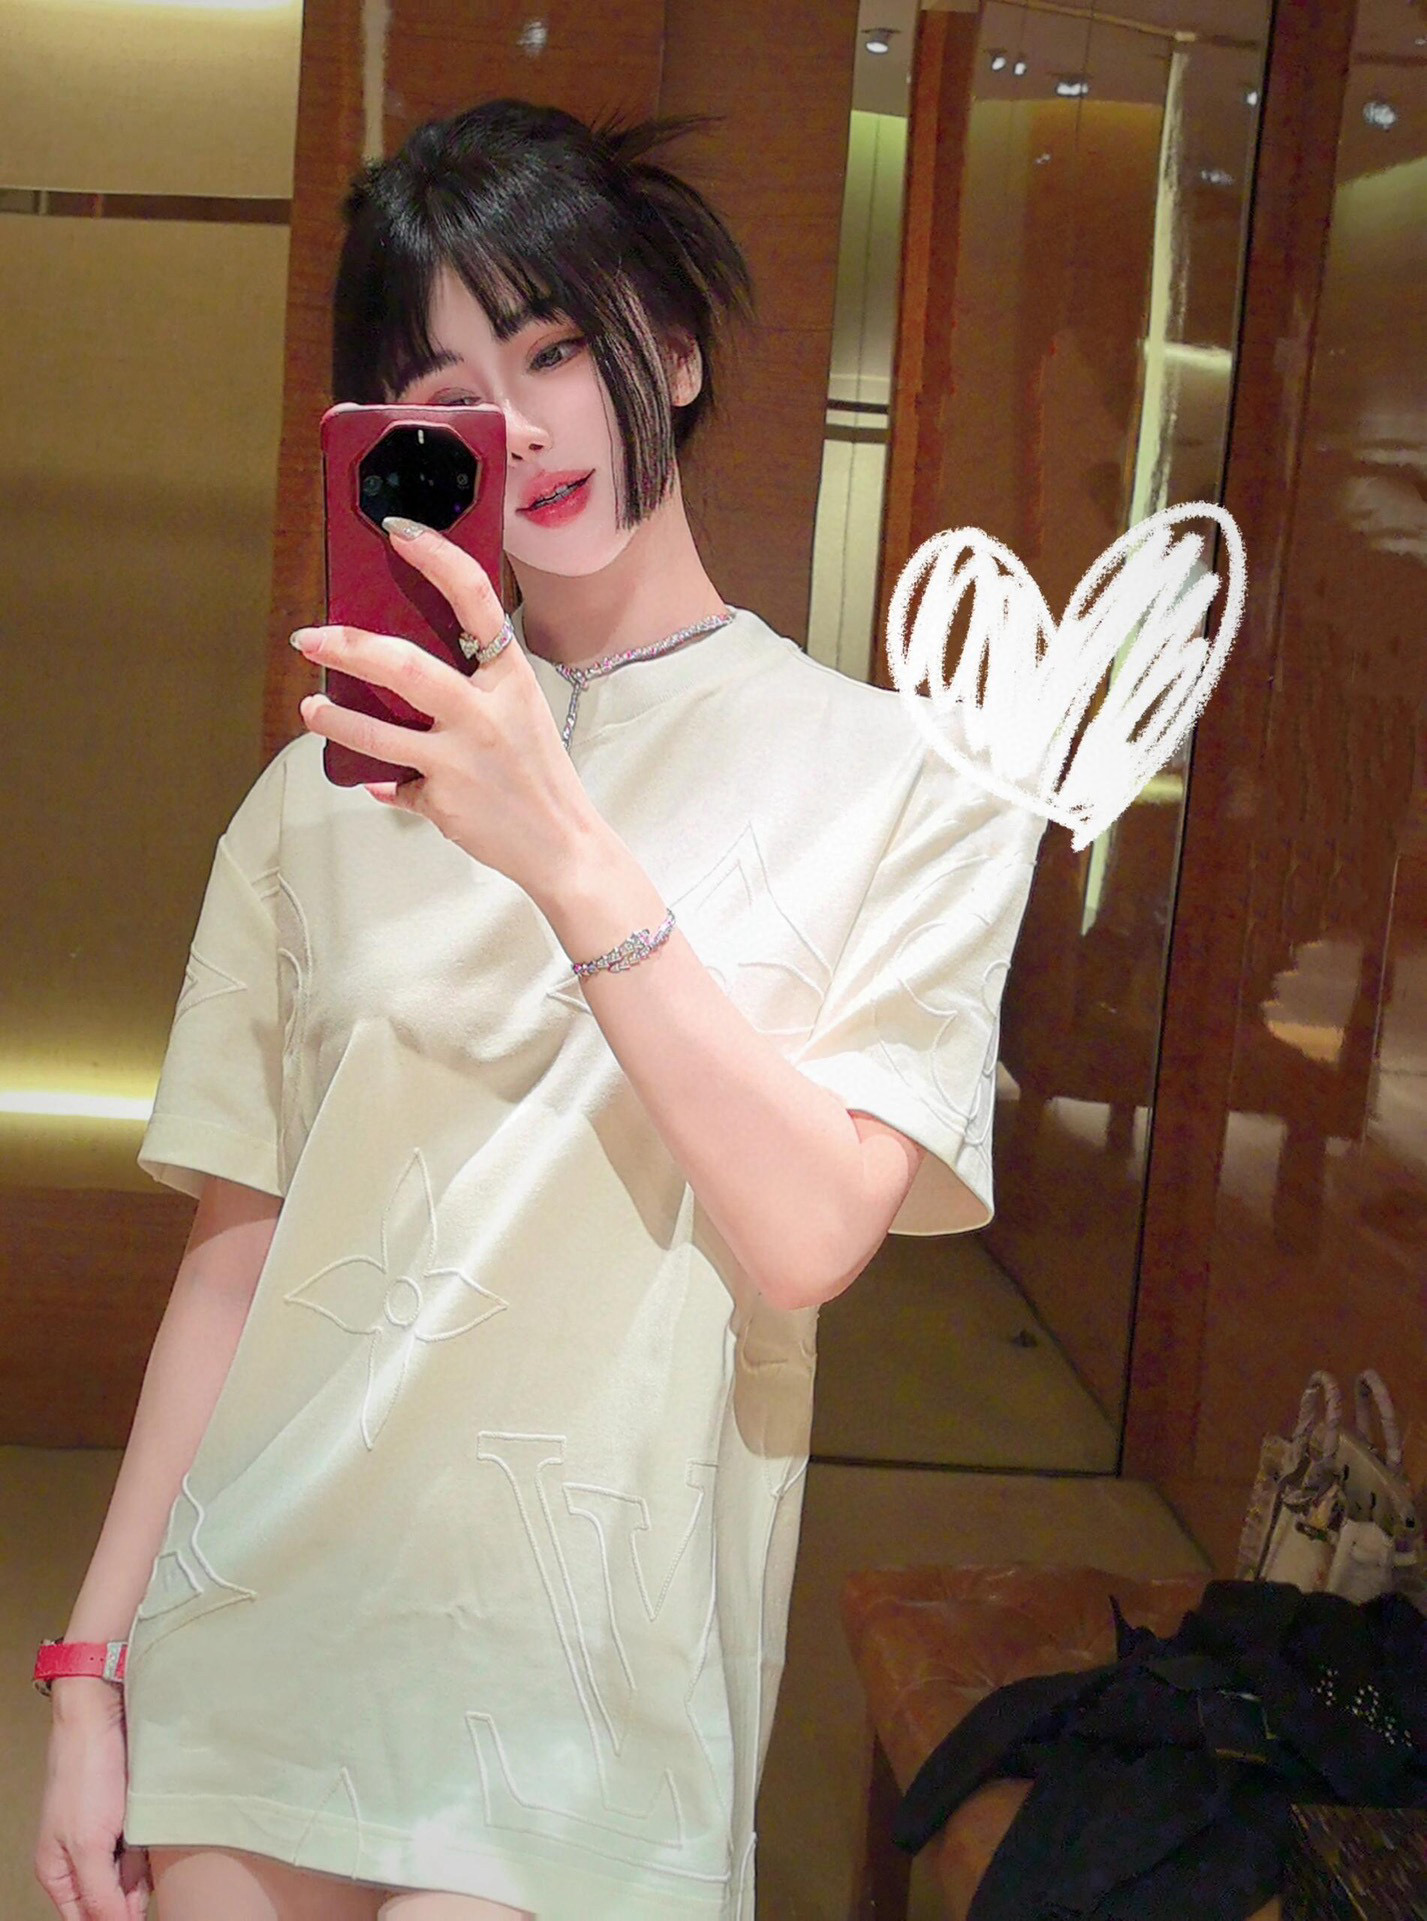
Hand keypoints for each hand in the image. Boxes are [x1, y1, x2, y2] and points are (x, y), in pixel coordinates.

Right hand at [34, 1704, 150, 1919]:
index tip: (139, 1911)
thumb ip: (99, 1895)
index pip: (87, 1920)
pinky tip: (150, 1821)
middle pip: (114, 1898)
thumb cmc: (86, 1776)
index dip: (115, 1920)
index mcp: (58, 1873)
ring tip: (134, 1828)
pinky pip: (145, 1843)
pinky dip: (151, 1838)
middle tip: (130, 1852)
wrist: (100, 1716)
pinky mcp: (128, 1815)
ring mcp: (105, 1836)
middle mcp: (80, 1859)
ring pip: (133, 1871)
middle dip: (131, 1887)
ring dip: (143, 1861)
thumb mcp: (88, 1846)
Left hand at [292, 522, 596, 899]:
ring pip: (377, 733)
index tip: (398, 532)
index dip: (436, 558)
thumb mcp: (520, 713)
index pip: (474, 599)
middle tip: (311, 637)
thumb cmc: (539, 774)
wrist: (563, 844)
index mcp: (510, 677)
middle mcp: (485, 712)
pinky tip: (375, 779)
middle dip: (348, 648)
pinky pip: (395, 782)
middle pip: (403, 667)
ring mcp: (460, 757)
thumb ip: (473, 689)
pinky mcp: (441, 798)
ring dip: (334, 719)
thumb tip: (407, 674)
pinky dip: (383, 780)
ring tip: (311, 707)